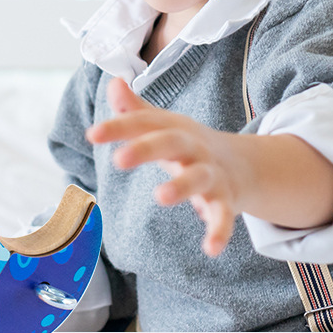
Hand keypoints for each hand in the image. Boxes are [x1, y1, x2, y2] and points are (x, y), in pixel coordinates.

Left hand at [86, 77, 247, 256]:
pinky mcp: (226, 200)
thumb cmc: (186, 144)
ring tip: (160, 196)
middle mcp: (192, 148)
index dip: (118, 127)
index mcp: (172, 129)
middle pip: (170, 143)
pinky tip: (210, 249)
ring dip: (181, 186)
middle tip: (118, 159)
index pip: (143, 123)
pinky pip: (224, 216)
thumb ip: (134, 109)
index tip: (91, 134)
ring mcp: (211, 173)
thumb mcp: (162, 125)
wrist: (241, 164)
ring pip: (198, 178)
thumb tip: (112, 82)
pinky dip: (219, 231)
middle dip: (146, 149)